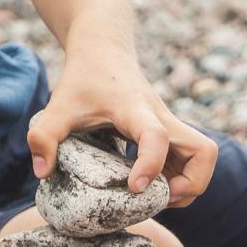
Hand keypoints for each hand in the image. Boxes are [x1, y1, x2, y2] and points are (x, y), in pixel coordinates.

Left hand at [27, 47, 217, 206]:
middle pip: (204, 153)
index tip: (134, 187)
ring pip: (204, 159)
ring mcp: (170, 127)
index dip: (151, 165)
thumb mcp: (58, 105)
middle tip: (158, 198)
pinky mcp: (170, 135)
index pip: (156, 136)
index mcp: (136, 110)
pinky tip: (150, 188)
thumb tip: (43, 173)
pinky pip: (191, 162)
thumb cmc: (83, 77)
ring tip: (155, 196)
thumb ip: (44, 136)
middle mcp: (162, 118)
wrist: (104, 49)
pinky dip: (180, 181)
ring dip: (188, 186)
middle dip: (190, 185)